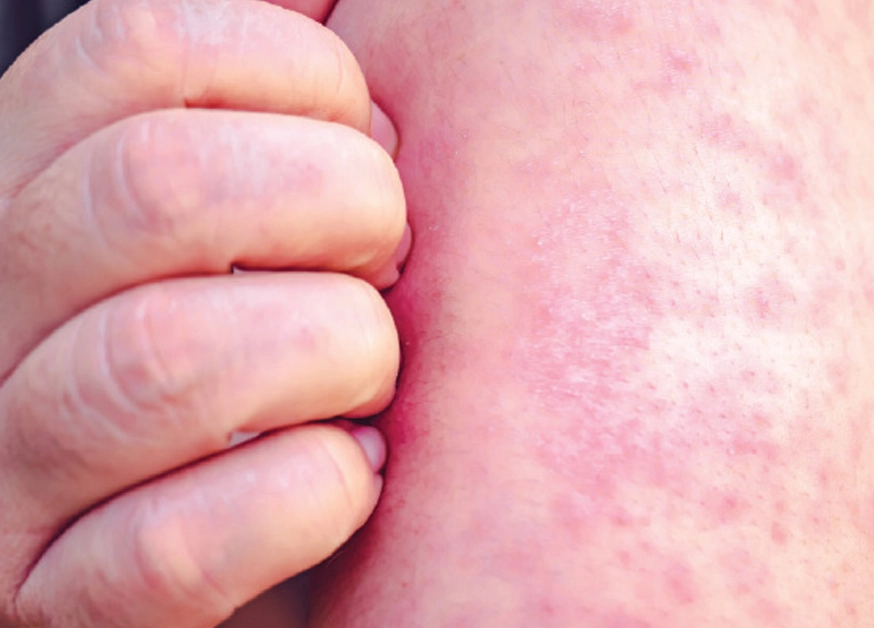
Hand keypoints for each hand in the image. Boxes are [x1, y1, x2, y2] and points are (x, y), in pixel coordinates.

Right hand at [0, 0, 406, 624]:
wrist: (237, 550)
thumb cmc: (271, 357)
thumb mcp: (245, 209)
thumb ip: (264, 108)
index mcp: (25, 187)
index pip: (139, 42)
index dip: (307, 76)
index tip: (374, 149)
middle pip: (160, 186)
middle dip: (346, 209)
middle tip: (386, 266)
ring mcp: (5, 474)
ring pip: (168, 359)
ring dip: (337, 354)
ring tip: (370, 381)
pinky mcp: (61, 607)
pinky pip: (177, 547)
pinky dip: (315, 495)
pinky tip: (350, 477)